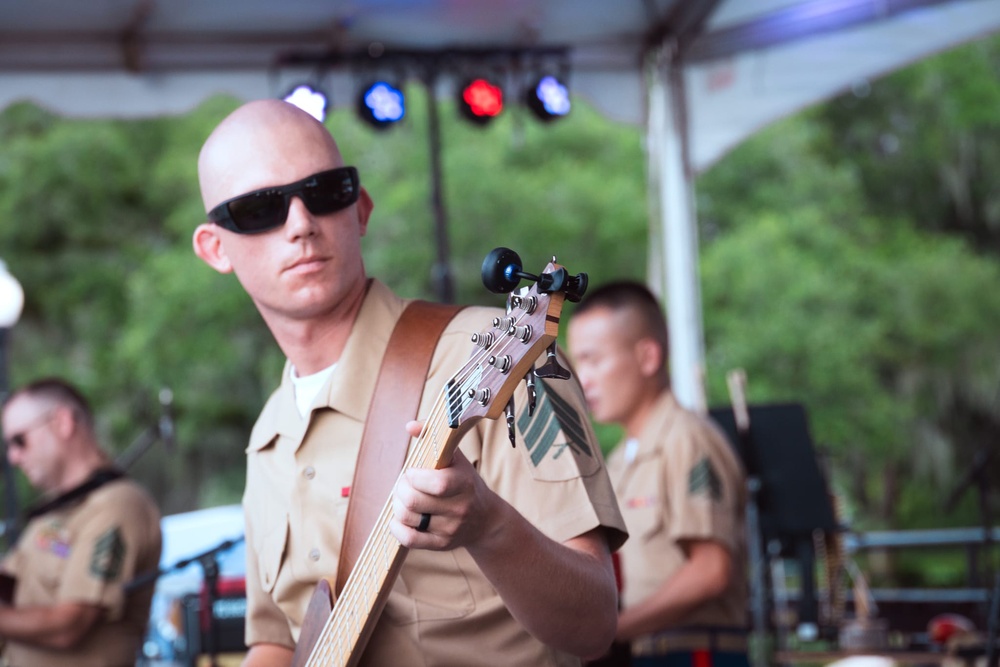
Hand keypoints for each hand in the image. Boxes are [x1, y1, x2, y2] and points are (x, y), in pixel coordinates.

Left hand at [388, 421, 496, 550]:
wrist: (485, 520)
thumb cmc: (464, 481)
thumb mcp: (455, 457)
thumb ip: (432, 438)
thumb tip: (410, 426)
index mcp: (464, 483)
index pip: (437, 484)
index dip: (415, 476)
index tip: (412, 471)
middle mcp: (460, 508)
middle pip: (414, 501)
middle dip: (400, 489)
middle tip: (403, 484)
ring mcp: (450, 529)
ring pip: (408, 518)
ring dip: (397, 505)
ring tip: (403, 498)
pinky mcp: (441, 544)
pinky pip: (409, 539)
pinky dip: (397, 527)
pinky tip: (398, 518)